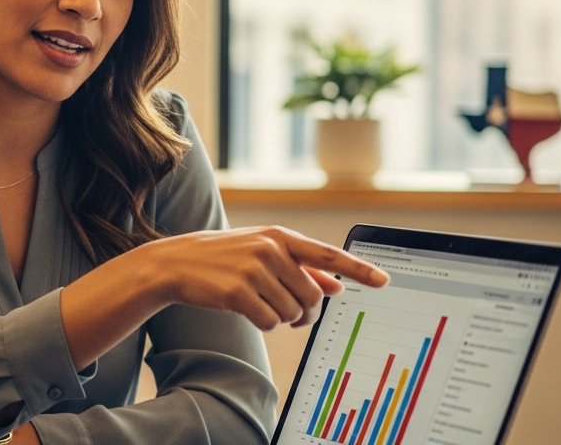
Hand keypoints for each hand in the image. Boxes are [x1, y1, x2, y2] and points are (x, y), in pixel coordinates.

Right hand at [137, 225, 388, 329]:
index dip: (359, 269)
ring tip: (262, 305)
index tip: (384, 281)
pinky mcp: (238, 292)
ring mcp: (253, 270)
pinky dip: (265, 324)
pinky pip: (272, 323)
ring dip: (283, 318)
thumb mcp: (262, 254)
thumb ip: (301, 268)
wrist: (176, 263)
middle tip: (291, 311)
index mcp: (279, 236)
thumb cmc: (224, 258)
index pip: (328, 255)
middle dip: (306, 310)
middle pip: (313, 295)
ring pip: (294, 311)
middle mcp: (270, 250)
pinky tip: (248, 311)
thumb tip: (337, 286)